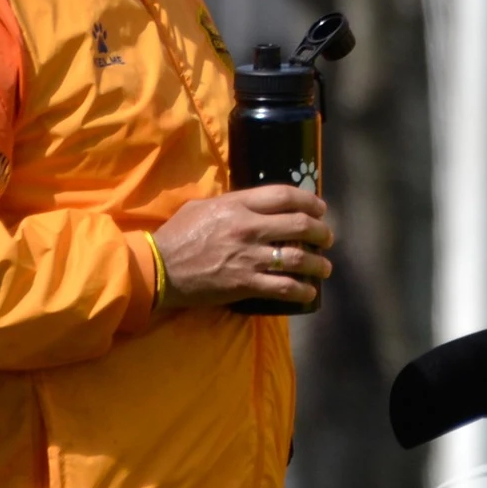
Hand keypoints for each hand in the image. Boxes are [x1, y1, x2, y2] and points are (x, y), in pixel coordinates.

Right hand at [153, 185, 333, 307]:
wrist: (159, 269)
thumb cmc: (178, 235)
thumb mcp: (203, 206)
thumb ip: (232, 203)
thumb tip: (255, 204)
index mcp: (238, 205)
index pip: (284, 196)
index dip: (309, 201)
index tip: (320, 208)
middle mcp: (249, 228)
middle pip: (299, 225)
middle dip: (321, 232)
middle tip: (327, 238)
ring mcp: (249, 257)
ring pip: (298, 258)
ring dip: (318, 263)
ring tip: (325, 267)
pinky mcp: (246, 284)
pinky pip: (283, 287)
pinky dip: (302, 290)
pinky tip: (309, 291)